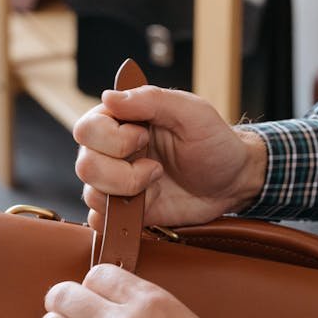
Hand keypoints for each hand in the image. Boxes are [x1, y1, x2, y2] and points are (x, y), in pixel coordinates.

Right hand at [74, 86, 266, 232]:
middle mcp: (112, 152)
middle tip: (155, 168)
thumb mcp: (192, 112)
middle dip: (120, 172)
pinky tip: (144, 206)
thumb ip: (152, 100)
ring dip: (126, 193)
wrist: (232, 182)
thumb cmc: (214, 143)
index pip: (87, 130)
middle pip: (85, 165)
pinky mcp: (127, 211)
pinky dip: (117, 219)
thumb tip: (109, 96)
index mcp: (122, 121)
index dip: (112, 139)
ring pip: (91, 195)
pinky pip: (100, 220)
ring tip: (156, 183)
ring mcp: (118, 183)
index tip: (145, 138)